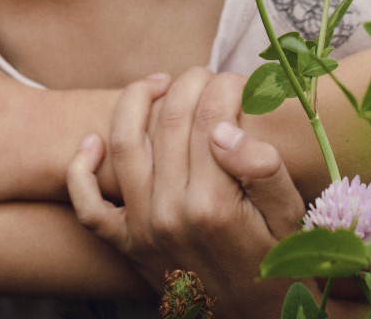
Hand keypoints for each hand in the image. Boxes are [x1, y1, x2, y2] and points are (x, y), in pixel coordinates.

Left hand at [65, 68, 306, 317]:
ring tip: (161, 84)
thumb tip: (223, 128)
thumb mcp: (289, 218)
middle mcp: (170, 213)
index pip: (210, 118)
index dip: (225, 86)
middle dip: (189, 84)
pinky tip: (93, 141)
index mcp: (214, 205)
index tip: (240, 81)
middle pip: (168, 121)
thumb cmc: (279, 262)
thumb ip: (262, 170)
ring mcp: (142, 228)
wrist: (253, 318)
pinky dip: (80, 168)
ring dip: (136, 100)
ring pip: (123, 143)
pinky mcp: (124, 243)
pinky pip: (86, 205)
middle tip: (207, 76)